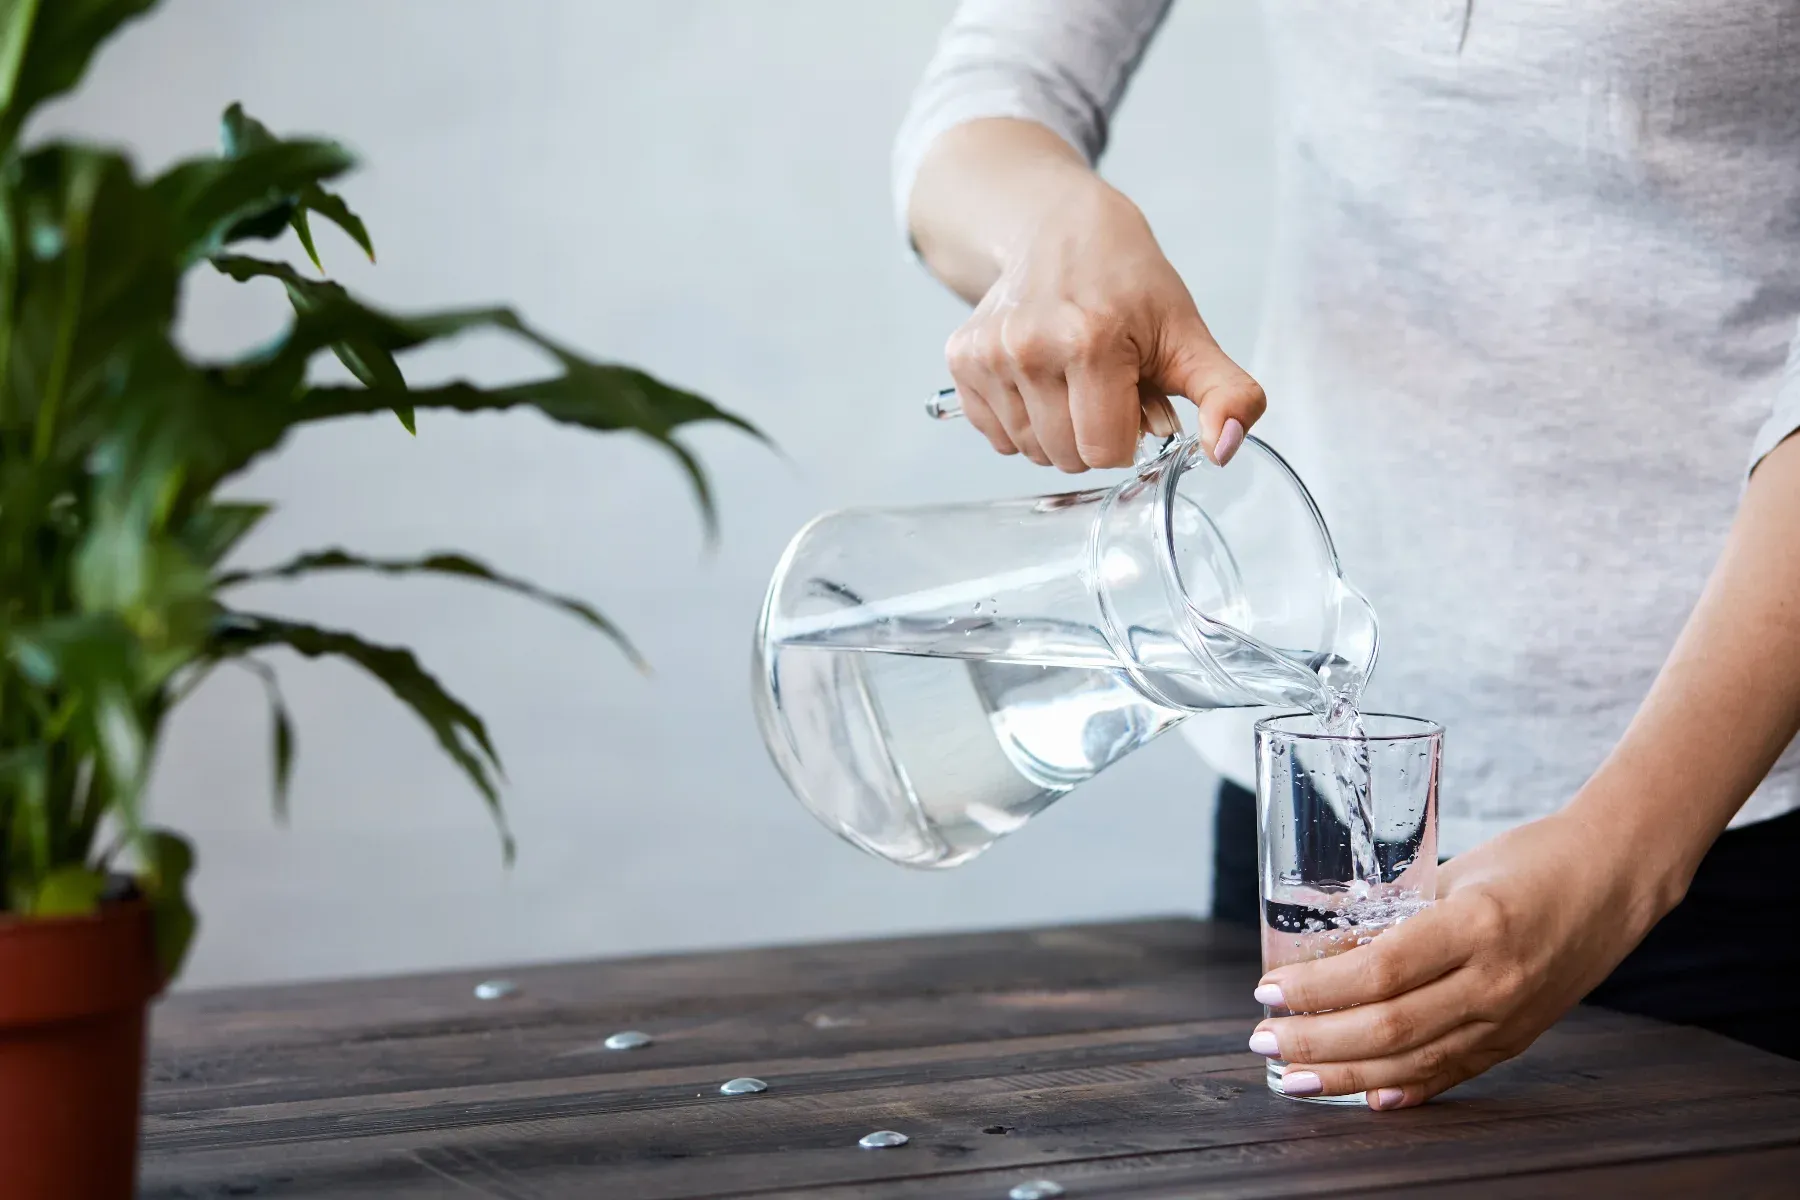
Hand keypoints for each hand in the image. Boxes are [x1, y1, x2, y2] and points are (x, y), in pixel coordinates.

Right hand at [944, 179, 1264, 472]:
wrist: (1059, 228)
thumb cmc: (1128, 284)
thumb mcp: (1190, 335)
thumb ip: (1225, 395)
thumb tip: (1223, 449)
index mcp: (1091, 341)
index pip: (1105, 452)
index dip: (1127, 434)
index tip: (1131, 394)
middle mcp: (1029, 347)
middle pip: (1066, 457)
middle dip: (1092, 434)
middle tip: (1103, 384)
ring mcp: (989, 354)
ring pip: (1030, 451)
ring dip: (1056, 430)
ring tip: (1070, 379)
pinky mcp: (961, 358)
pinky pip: (996, 435)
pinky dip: (1021, 420)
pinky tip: (1038, 379)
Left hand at [1247, 808, 1678, 1108]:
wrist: (1619, 876)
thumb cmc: (1532, 858)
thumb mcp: (1454, 873)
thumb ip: (1397, 916)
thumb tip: (1327, 952)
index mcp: (1475, 925)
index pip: (1380, 971)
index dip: (1317, 989)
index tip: (1267, 991)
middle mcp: (1496, 980)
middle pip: (1389, 1027)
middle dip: (1315, 1040)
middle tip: (1263, 1039)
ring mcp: (1512, 1016)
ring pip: (1415, 1062)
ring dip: (1346, 1075)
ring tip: (1294, 1078)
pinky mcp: (1521, 1037)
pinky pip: (1456, 1072)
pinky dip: (1407, 1089)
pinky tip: (1368, 1098)